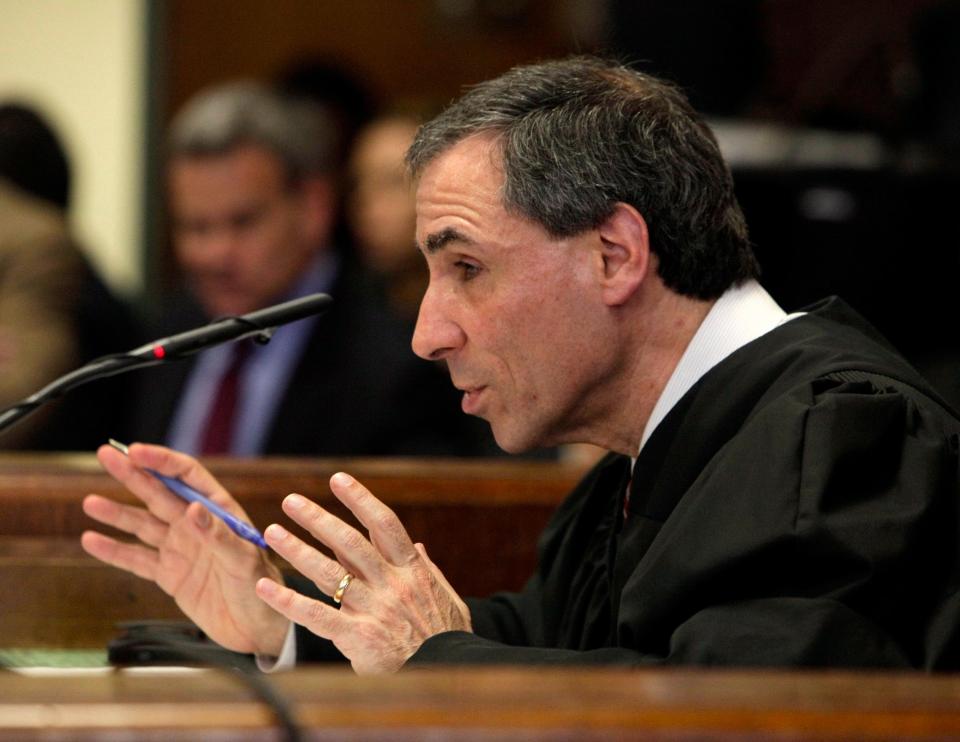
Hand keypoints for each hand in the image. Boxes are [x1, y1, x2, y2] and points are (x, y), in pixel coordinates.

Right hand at [80, 443, 288, 656]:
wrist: (257, 629)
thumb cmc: (261, 590)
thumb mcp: (244, 561)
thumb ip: (219, 536)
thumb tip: (192, 508)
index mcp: (220, 512)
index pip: (187, 476)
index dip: (162, 461)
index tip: (135, 451)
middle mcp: (196, 526)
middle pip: (159, 493)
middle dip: (132, 474)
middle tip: (106, 455)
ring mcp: (181, 549)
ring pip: (142, 524)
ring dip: (117, 513)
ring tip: (90, 502)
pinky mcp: (170, 575)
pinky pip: (137, 559)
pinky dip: (114, 551)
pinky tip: (91, 540)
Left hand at [254, 472, 470, 673]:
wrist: (449, 673)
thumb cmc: (449, 636)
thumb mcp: (447, 596)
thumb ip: (429, 570)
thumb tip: (418, 546)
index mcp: (412, 570)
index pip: (384, 525)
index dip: (360, 500)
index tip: (338, 479)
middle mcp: (391, 584)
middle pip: (349, 543)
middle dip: (318, 519)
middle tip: (291, 500)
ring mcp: (373, 610)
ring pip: (328, 573)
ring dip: (297, 550)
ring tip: (272, 532)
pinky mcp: (357, 637)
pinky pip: (316, 615)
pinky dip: (288, 601)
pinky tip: (266, 587)